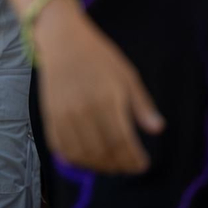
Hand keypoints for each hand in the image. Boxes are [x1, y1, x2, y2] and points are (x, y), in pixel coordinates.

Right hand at [36, 5, 163, 172]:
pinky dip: (73, 159)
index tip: (143, 165)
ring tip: (110, 166)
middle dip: (118, 165)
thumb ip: (142, 105)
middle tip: (128, 168)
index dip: (133, 159)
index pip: (122, 141)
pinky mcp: (50, 114)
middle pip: (102, 151)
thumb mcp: (127, 75)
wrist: (62, 39)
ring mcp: (64, 113)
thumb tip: (157, 130)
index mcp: (108, 99)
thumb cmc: (99, 56)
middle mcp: (84, 109)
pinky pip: (60, 146)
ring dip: (97, 166)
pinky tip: (87, 159)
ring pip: (81, 153)